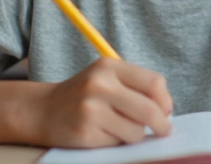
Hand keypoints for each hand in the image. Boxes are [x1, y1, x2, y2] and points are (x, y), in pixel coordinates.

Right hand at [31, 58, 172, 147]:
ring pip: (136, 131)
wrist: (43, 110)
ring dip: (134, 134)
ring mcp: (91, 109)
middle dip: (161, 124)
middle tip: (163, 130)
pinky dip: (116, 142)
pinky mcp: (85, 132)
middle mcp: (99, 85)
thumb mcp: (106, 79)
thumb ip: (135, 88)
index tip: (166, 110)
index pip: (154, 83)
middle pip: (149, 110)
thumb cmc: (84, 96)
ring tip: (118, 127)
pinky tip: (102, 133)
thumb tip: (167, 111)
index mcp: (108, 66)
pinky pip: (118, 143)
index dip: (166, 100)